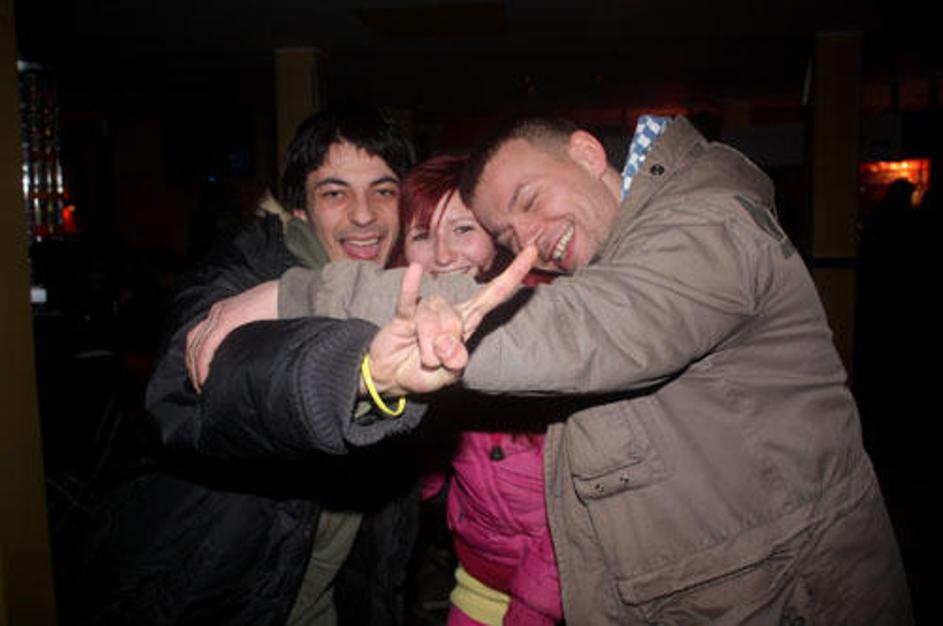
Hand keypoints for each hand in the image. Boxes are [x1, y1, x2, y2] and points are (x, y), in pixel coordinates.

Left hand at [186, 280, 278, 391]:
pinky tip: (205, 379)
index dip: (196, 357)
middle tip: (199, 386)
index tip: (201, 376)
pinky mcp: (227, 320)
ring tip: (202, 386)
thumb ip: (249, 335)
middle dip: (192, 366)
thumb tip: (250, 356)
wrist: (290, 293)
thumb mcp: (258, 322)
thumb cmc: (281, 308)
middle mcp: (217, 312)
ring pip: (196, 346)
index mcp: (223, 311)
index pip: (200, 336)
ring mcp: (220, 315)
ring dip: (195, 368)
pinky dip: (202, 364)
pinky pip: (207, 346)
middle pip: (193, 342)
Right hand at [366, 245, 537, 396]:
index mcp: (468, 322)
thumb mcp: (448, 377)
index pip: (494, 294)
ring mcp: (427, 310)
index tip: (533, 250)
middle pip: (457, 321)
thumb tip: (449, 345)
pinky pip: (409, 301)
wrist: (391, 377)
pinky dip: (411, 287)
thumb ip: (454, 365)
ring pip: (434, 323)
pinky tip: (415, 271)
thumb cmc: (425, 372)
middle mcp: (450, 310)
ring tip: (420, 357)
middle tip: (434, 363)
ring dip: (427, 349)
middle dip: (445, 350)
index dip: (513, 274)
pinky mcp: (404, 315)